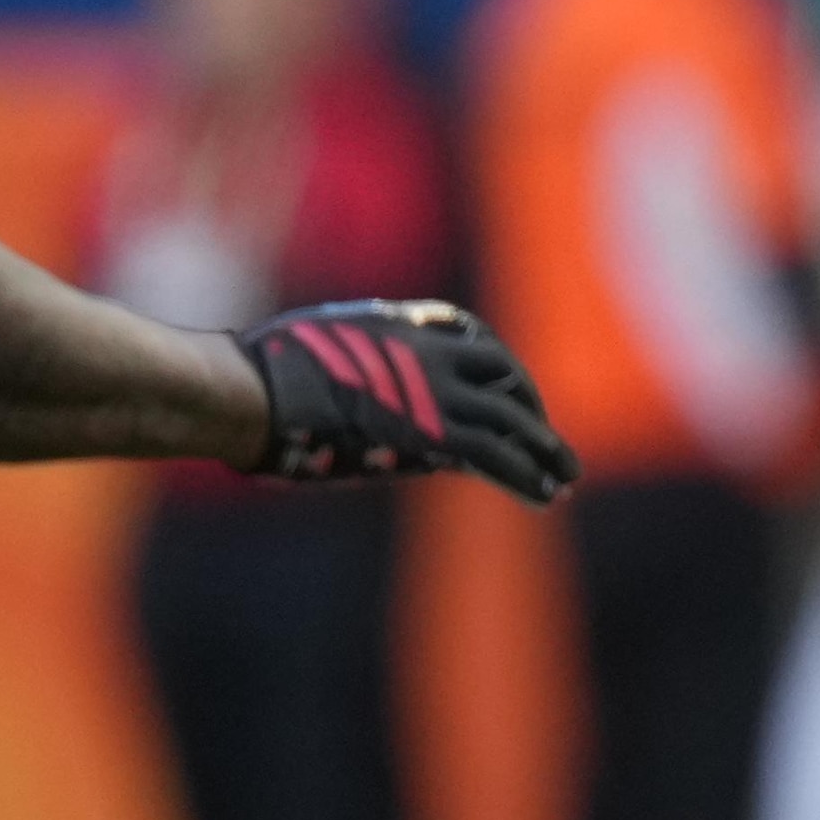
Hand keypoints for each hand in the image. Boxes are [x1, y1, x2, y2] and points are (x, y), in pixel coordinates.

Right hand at [239, 300, 581, 505]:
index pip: (470, 335)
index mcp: (403, 324)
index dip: (491, 365)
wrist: (252, 392)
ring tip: (567, 474)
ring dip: (546, 448)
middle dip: (528, 406)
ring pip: (514, 417)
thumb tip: (357, 375)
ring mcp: (437, 391)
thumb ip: (355, 350)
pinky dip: (528, 475)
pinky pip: (498, 455)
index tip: (503, 388)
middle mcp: (431, 352)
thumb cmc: (263, 368)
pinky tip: (547, 494)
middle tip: (545, 438)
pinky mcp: (435, 433)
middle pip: (504, 373)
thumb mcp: (320, 340)